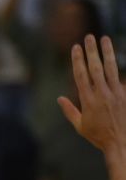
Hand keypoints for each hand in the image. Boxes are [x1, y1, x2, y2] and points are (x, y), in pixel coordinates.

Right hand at [59, 35, 125, 154]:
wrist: (121, 142)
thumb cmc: (98, 136)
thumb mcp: (80, 126)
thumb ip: (70, 111)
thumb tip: (60, 99)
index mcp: (88, 101)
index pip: (81, 75)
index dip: (78, 60)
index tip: (76, 48)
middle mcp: (102, 94)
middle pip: (95, 68)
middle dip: (92, 51)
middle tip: (89, 37)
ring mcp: (115, 93)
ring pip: (110, 68)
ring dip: (107, 52)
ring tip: (105, 39)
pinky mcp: (125, 95)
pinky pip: (121, 77)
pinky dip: (118, 66)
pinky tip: (115, 56)